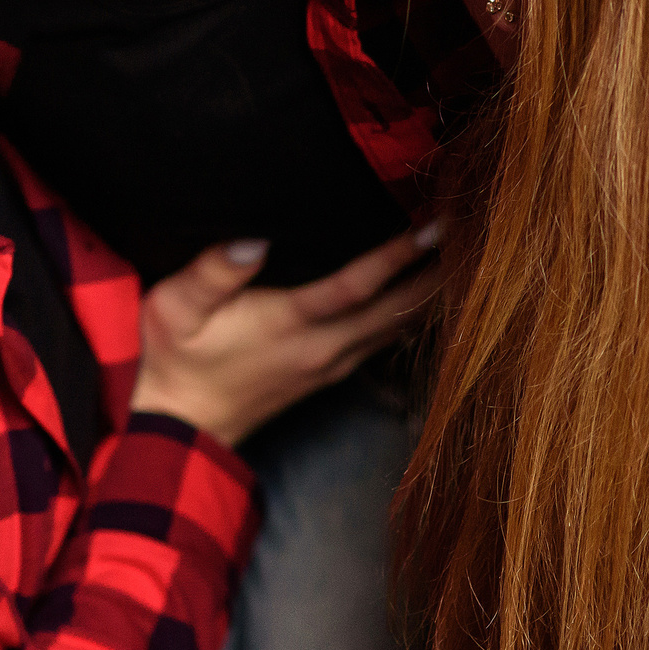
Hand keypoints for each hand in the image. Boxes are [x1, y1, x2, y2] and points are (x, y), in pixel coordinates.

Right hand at [129, 224, 442, 446]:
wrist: (177, 424)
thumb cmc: (173, 359)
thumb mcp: (176, 307)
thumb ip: (214, 271)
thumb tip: (253, 237)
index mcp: (289, 325)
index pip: (357, 285)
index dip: (399, 254)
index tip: (435, 225)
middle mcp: (322, 347)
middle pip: (396, 308)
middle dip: (436, 271)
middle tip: (475, 232)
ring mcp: (331, 364)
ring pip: (397, 328)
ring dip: (431, 295)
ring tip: (467, 257)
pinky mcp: (329, 373)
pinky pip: (385, 341)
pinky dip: (412, 316)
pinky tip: (429, 299)